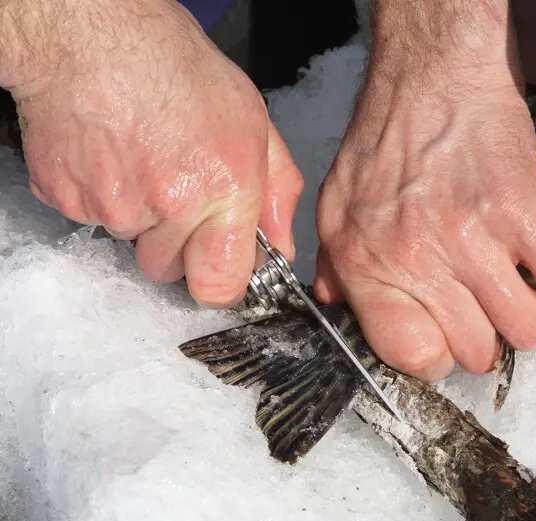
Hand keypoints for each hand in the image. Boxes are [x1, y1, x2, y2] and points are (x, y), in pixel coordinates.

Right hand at [0, 0, 302, 306]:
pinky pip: (93, 221)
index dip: (221, 283)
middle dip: (178, 246)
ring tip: (144, 162)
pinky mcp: (68, 198)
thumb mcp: (253, 122)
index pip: (221, 286)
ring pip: (132, 245)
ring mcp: (114, 205)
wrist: (91, 32)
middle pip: (171, 271)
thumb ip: (277, 193)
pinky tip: (114, 156)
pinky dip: (103, 198)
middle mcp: (170, 203)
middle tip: (177, 194)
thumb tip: (280, 248)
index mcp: (224, 187)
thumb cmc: (174, 66)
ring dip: (141, 219)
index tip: (221, 267)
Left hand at [314, 0, 535, 380]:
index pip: (410, 355)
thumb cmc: (384, 142)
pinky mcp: (523, 210)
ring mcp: (474, 237)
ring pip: (530, 330)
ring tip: (523, 291)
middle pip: (477, 353)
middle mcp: (419, 258)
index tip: (448, 340)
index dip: (437, 359)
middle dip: (488, 339)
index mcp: (367, 264)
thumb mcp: (336, 208)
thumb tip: (341, 310)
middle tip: (487, 310)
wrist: (432, 76)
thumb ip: (337, 269)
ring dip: (534, 319)